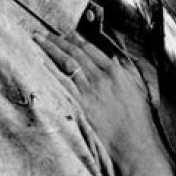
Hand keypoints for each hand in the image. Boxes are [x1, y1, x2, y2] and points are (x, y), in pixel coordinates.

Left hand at [37, 32, 175, 175]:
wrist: (134, 144)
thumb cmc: (138, 119)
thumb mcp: (138, 87)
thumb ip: (126, 69)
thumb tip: (114, 56)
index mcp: (115, 72)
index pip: (90, 49)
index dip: (75, 39)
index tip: (64, 32)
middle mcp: (101, 78)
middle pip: (75, 54)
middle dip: (57, 40)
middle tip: (41, 32)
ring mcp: (89, 92)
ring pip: (66, 64)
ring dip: (50, 50)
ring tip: (37, 41)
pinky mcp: (80, 106)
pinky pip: (61, 84)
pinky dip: (50, 71)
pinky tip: (40, 63)